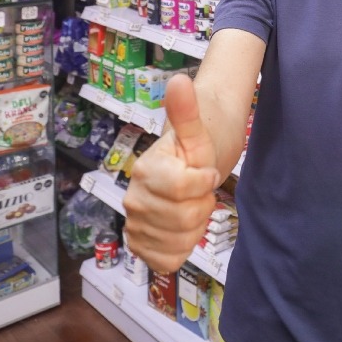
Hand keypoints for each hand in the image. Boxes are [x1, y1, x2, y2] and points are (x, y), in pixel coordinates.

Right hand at [123, 74, 221, 273]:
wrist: (193, 164)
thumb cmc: (200, 145)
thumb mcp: (199, 129)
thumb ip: (187, 112)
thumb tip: (179, 81)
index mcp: (147, 170)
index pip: (184, 189)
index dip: (205, 182)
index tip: (208, 172)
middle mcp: (133, 198)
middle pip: (184, 218)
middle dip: (203, 204)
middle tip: (200, 191)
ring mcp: (134, 223)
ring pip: (179, 241)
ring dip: (195, 226)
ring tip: (192, 206)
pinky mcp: (140, 245)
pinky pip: (167, 260)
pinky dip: (181, 248)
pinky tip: (183, 229)